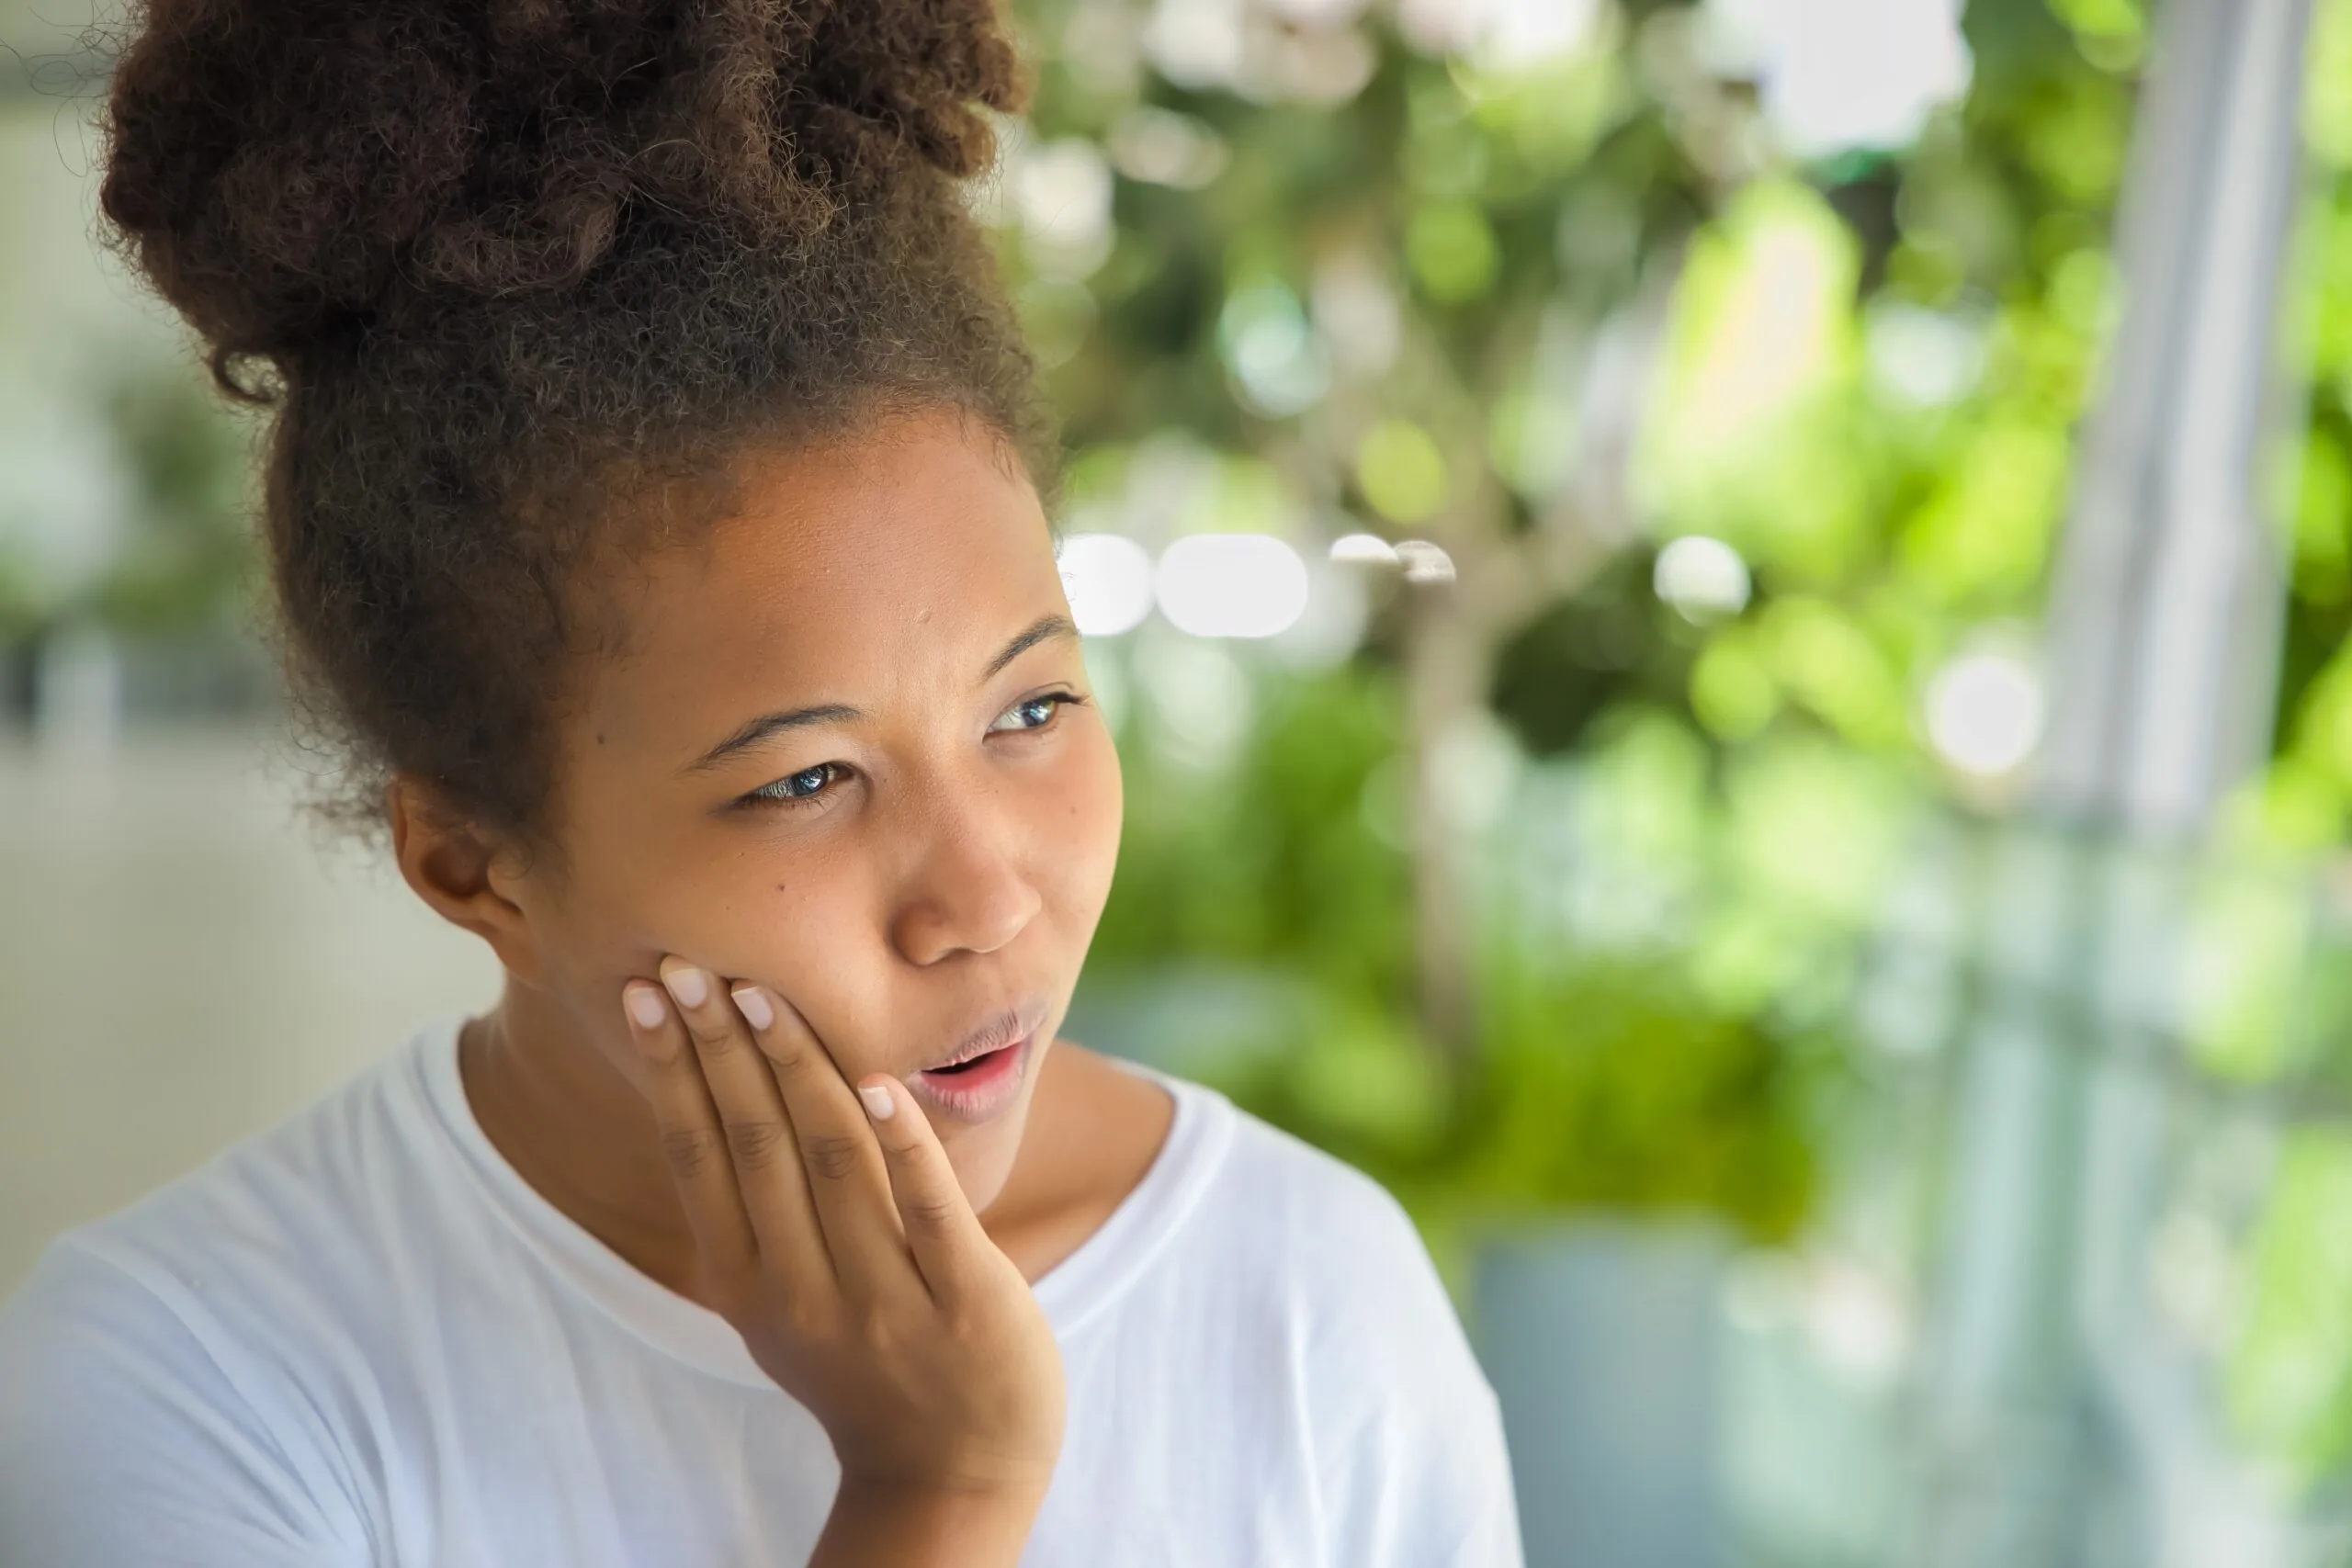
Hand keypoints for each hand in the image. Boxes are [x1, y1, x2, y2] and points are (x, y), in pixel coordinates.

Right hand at [619, 956, 1066, 1508]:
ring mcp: (884, 1297)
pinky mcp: (965, 1300)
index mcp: (749, 1284)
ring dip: (793, 1068)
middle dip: (716, 1047)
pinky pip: (928, 1210)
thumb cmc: (869, 1365)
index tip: (648, 992)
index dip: (671, 1070)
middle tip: (687, 961)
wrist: (954, 1472)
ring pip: (830, 1162)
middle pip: (751, 1145)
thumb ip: (753, 1218)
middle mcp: (803, 1290)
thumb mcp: (785, 1302)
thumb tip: (710, 1098)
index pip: (699, 1156)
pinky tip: (877, 1083)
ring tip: (762, 990)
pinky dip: (903, 1145)